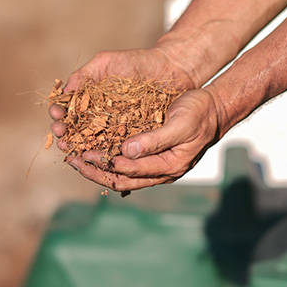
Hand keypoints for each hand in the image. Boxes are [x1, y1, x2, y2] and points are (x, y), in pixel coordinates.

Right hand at [48, 45, 197, 137]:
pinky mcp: (133, 135)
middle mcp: (99, 116)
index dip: (59, 113)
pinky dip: (107, 151)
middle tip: (61, 134)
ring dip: (82, 146)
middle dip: (65, 132)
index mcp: (89, 98)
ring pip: (94, 141)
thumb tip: (64, 90)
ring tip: (73, 147)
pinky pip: (118, 145)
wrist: (170, 68)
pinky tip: (100, 153)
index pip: (68, 109)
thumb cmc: (137, 61)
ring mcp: (115, 127)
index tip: (57, 114)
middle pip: (76, 128)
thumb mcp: (107, 62)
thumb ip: (85, 73)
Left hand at [64, 87, 219, 191]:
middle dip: (95, 170)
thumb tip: (126, 151)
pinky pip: (126, 162)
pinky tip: (93, 150)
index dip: (106, 162)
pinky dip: (108, 157)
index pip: (131, 169)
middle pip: (121, 177)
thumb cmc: (200, 113)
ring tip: (75, 157)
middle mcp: (161, 171)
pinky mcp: (153, 156)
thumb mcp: (181, 124)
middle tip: (72, 159)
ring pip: (121, 172)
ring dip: (98, 167)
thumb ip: (156, 139)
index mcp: (169, 166)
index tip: (85, 152)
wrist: (215, 108)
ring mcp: (156, 165)